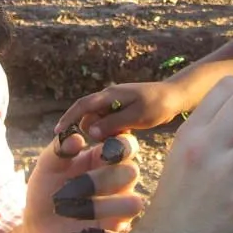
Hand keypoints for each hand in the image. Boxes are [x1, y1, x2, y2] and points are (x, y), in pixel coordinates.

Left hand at [21, 129, 143, 232]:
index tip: (99, 150)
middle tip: (74, 188)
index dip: (120, 145)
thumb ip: (59, 148)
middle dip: (101, 180)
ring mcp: (119, 210)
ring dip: (102, 207)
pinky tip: (75, 232)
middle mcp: (117, 182)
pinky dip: (95, 232)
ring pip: (133, 204)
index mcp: (103, 158)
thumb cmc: (45, 193)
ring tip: (72, 212)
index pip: (127, 144)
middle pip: (131, 172)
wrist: (37, 232)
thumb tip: (76, 138)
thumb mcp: (46, 167)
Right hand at [55, 81, 185, 140]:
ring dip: (106, 131)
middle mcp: (109, 96)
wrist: (175, 96)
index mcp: (110, 95)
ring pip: (99, 120)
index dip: (68, 118)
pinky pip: (109, 121)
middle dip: (95, 129)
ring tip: (125, 134)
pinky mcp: (121, 108)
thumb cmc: (157, 105)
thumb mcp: (136, 116)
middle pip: (89, 115)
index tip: (57, 132)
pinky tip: (127, 132)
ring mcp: (115, 102)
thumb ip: (113, 123)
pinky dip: (113, 129)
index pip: (82, 105)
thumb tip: (91, 132)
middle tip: (112, 138)